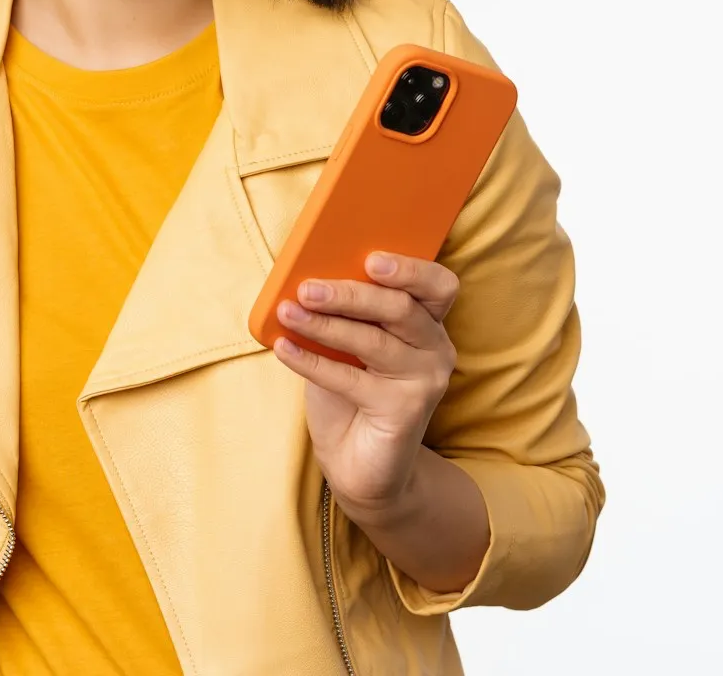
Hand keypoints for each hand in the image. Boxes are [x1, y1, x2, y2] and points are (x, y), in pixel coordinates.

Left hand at [272, 251, 460, 517]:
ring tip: (288, 312)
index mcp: (428, 322)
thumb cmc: (350, 392)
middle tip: (307, 288)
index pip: (438, 285)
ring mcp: (425, 381)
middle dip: (350, 294)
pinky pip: (351, 379)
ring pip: (374, 341)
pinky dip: (311, 362)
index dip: (409, 269)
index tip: (370, 258)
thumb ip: (343, 312)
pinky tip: (284, 348)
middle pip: (400, 308)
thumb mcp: (347, 344)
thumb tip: (306, 276)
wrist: (359, 463)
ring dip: (325, 325)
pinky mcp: (405, 411)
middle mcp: (435, 348)